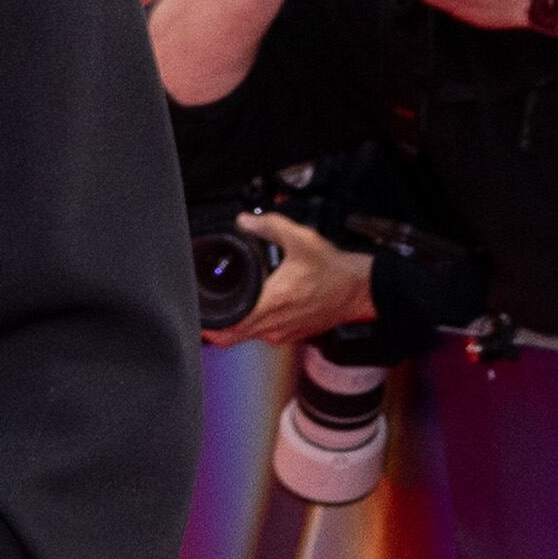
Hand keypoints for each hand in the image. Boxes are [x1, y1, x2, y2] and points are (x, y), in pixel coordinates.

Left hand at [216, 213, 375, 343]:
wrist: (359, 289)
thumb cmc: (333, 270)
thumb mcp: (300, 239)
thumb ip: (269, 226)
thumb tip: (244, 221)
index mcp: (270, 305)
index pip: (227, 328)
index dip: (208, 324)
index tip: (198, 313)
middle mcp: (273, 325)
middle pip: (231, 337)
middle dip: (216, 326)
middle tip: (207, 311)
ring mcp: (282, 333)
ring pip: (247, 338)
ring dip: (236, 325)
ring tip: (230, 307)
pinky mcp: (292, 335)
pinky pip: (265, 335)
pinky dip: (255, 326)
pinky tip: (256, 309)